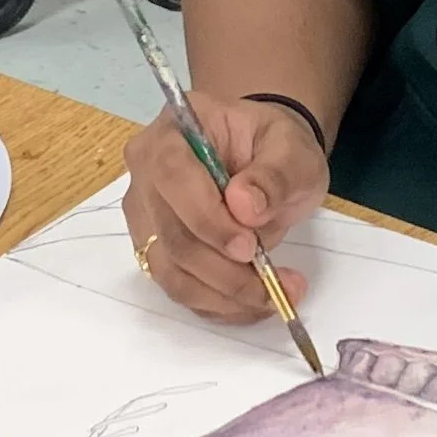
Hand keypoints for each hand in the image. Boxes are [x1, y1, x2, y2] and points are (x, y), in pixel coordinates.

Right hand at [122, 92, 327, 324]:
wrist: (261, 165)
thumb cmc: (273, 149)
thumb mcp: (292, 149)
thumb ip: (275, 173)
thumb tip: (245, 206)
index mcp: (172, 133)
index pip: (173, 177)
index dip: (207, 219)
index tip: (249, 247)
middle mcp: (145, 176)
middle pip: (171, 236)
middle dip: (223, 270)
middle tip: (274, 284)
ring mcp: (145, 220)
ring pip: (171, 272)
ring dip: (222, 295)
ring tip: (273, 297)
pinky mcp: (155, 254)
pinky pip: (179, 289)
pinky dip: (217, 304)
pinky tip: (252, 303)